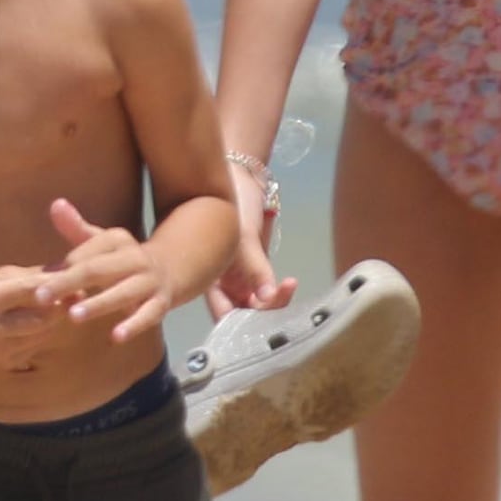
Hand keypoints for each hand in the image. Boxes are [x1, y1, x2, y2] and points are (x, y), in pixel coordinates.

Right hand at [0, 255, 67, 373]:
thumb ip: (32, 276)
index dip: (54, 287)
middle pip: (40, 320)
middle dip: (60, 307)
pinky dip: (43, 334)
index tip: (74, 282)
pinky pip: (36, 347)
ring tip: (59, 307)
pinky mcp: (5, 363)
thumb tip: (67, 270)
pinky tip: (40, 323)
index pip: (27, 292)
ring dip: (54, 321)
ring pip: (42, 335)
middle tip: (75, 297)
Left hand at [45, 197, 187, 347]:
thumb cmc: (121, 259)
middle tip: (40, 297)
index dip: (61, 267)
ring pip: (122, 292)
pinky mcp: (161, 302)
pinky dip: (133, 326)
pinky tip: (115, 337)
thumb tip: (55, 204)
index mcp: (116, 239)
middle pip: (97, 269)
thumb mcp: (100, 241)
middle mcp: (134, 256)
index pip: (85, 252)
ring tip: (73, 316)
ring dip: (98, 304)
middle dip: (68, 283)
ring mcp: (149, 280)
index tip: (36, 281)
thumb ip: (75, 227)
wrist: (171, 268)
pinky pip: (148, 315)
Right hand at [196, 179, 294, 317]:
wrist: (243, 177)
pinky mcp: (256, 268)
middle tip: (286, 294)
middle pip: (245, 313)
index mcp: (209, 280)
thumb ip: (256, 269)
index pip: (224, 315)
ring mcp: (240, 277)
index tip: (266, 311)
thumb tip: (268, 298)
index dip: (242, 323)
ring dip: (276, 300)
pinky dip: (280, 288)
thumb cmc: (233, 204)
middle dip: (267, 310)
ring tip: (290, 285)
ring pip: (260, 302)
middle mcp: (224, 284)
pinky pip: (268, 287)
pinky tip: (290, 281)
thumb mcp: (245, 236)